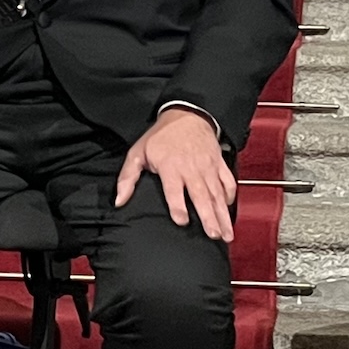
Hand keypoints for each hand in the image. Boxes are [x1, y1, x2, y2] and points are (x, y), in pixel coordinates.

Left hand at [116, 108, 237, 243]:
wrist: (186, 114)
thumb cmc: (160, 137)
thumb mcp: (138, 152)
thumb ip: (128, 178)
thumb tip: (119, 201)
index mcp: (170, 166)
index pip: (174, 189)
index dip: (178, 206)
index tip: (182, 222)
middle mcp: (192, 168)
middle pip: (201, 195)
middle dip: (208, 216)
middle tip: (213, 235)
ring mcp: (208, 167)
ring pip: (217, 194)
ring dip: (222, 215)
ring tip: (226, 235)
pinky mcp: (219, 163)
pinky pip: (228, 182)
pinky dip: (230, 196)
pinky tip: (229, 211)